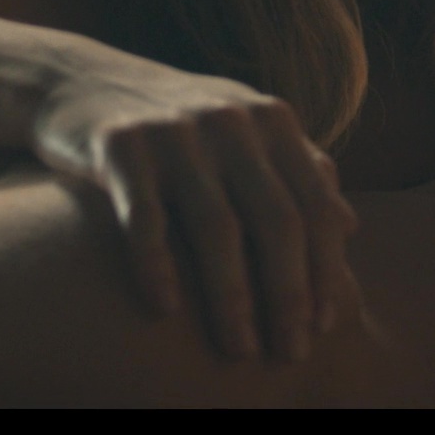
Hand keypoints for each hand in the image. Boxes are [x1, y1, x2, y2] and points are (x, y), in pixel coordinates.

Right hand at [33, 61, 360, 361]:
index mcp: (272, 121)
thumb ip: (298, 171)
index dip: (325, 268)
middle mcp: (231, 120)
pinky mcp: (120, 145)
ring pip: (216, 226)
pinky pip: (144, 218)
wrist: (84, 82)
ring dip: (232, 297)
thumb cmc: (182, 125)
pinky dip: (156, 267)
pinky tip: (166, 311)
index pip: (314, 204)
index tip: (324, 325)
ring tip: (239, 349)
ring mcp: (176, 132)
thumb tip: (350, 224)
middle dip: (288, 294)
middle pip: (275, 220)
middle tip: (289, 351)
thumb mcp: (247, 134)